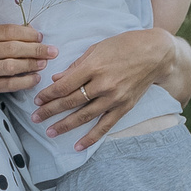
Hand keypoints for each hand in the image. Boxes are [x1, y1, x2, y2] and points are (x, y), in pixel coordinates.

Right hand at [0, 22, 53, 94]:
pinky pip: (9, 84)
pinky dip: (25, 81)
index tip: (41, 37)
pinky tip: (36, 78)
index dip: (28, 34)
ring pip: (11, 66)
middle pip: (12, 48)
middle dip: (36, 49)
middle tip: (52, 51)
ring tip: (44, 63)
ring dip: (31, 64)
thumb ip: (5, 34)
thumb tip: (33, 33)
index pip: (8, 31)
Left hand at [36, 26, 176, 147]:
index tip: (37, 100)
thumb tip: (57, 79)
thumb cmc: (124, 45)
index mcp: (94, 67)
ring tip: (50, 132)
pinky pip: (105, 125)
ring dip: (65, 125)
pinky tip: (78, 145)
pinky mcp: (124, 107)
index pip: (64, 85)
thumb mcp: (97, 48)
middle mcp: (103, 84)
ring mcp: (114, 98)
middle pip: (70, 102)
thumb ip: (76, 66)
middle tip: (35, 118)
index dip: (48, 94)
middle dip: (50, 110)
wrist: (156, 53)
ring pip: (84, 116)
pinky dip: (91, 137)